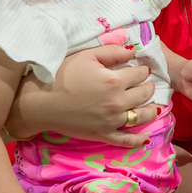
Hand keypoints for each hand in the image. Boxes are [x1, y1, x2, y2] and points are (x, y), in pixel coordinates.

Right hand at [8, 44, 157, 147]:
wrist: (39, 102)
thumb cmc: (61, 75)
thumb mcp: (86, 56)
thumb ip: (112, 51)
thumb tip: (133, 51)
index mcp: (114, 81)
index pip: (140, 74)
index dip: (142, 69)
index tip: (140, 68)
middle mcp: (117, 103)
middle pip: (144, 94)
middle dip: (147, 86)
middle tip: (145, 83)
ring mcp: (112, 121)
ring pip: (141, 117)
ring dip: (150, 109)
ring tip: (151, 104)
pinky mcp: (103, 135)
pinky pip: (126, 141)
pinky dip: (138, 140)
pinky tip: (145, 138)